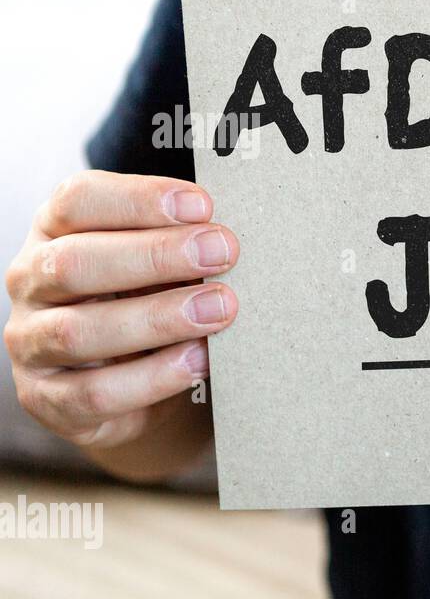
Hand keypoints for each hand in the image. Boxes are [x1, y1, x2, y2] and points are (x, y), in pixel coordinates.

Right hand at [4, 171, 239, 451]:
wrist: (135, 389)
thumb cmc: (149, 304)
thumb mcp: (160, 266)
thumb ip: (182, 245)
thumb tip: (228, 236)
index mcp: (55, 232)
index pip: (78, 201)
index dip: (139, 199)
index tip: (203, 205)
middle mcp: (32, 282)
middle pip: (74, 262)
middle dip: (155, 256)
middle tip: (222, 253)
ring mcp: (31, 343)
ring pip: (78, 330)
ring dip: (158, 318)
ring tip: (219, 310)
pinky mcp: (48, 399)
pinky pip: (95, 392)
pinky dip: (153, 376)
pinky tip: (197, 360)